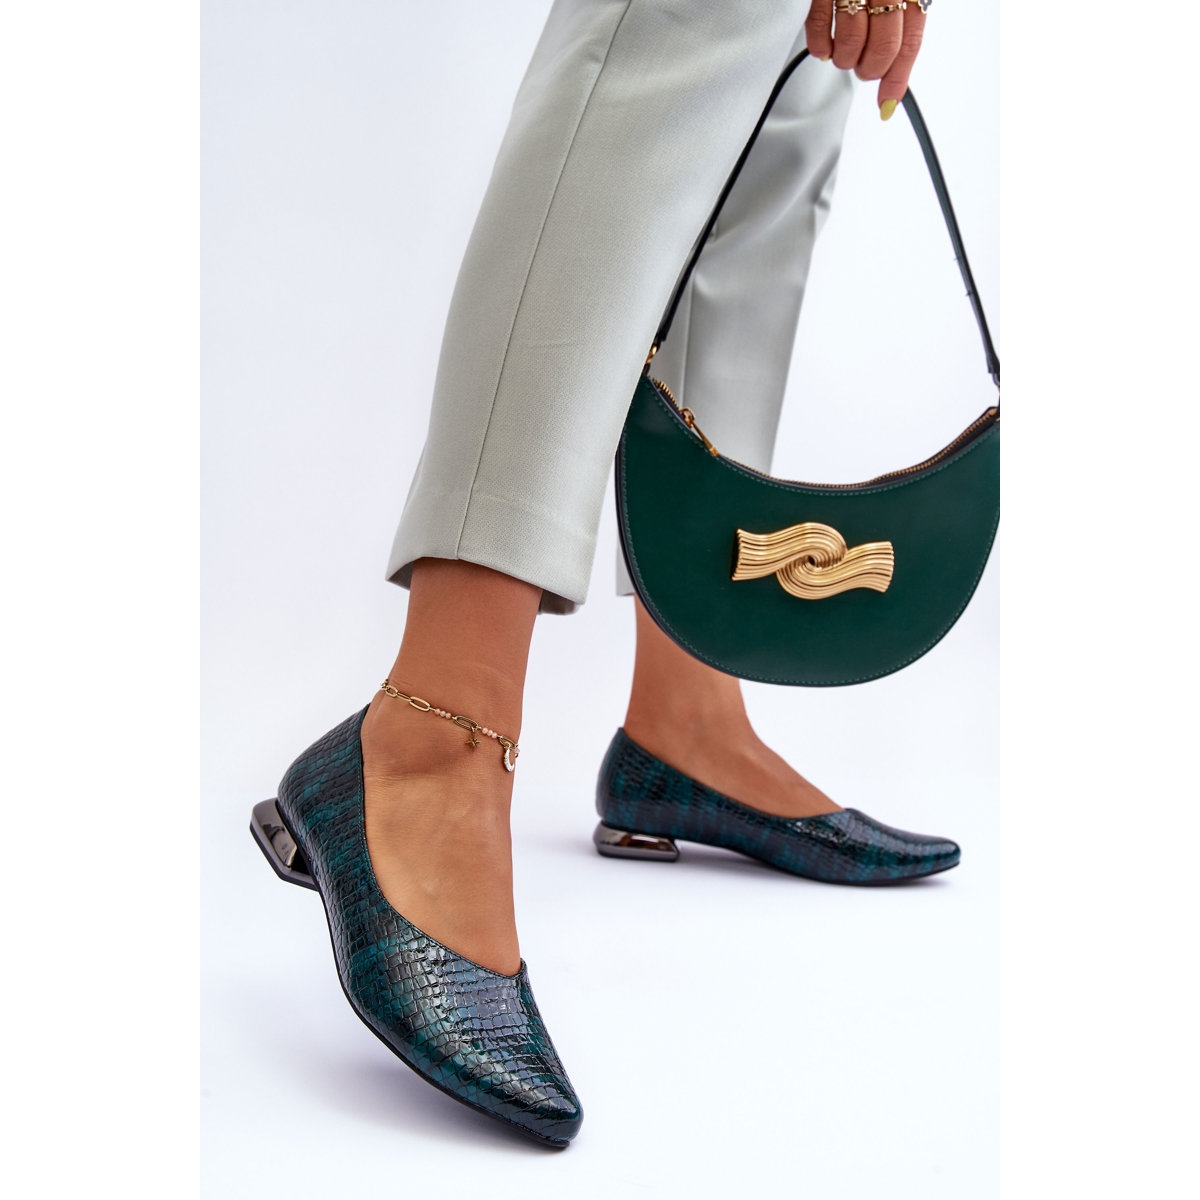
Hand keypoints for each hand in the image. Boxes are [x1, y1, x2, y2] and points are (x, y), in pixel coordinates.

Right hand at [804, 0, 927, 119]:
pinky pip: (820, 24)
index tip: (886, 103)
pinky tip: (823, 47)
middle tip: (861, 67)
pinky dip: (819, 45)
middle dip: (869, 69)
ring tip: (842, 54)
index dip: (897, 78)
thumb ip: (900, 30)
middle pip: (883, 46)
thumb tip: (892, 86)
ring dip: (844, 59)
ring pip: (852, 42)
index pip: (910, 42)